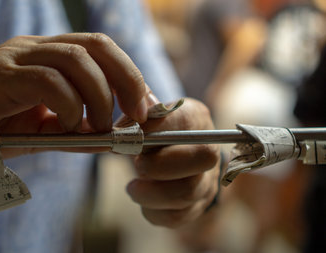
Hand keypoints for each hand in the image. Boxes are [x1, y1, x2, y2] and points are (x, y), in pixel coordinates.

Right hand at [0, 33, 149, 154]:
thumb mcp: (45, 134)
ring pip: (77, 59)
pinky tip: (64, 127)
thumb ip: (78, 132)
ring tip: (96, 127)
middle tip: (136, 114)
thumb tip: (118, 138)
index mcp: (48, 56)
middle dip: (127, 79)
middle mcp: (34, 48)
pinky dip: (69, 106)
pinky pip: (49, 80)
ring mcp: (16, 57)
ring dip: (99, 96)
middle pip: (96, 45)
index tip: (144, 108)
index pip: (101, 49)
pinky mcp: (0, 74)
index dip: (130, 75)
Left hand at [126, 98, 220, 227]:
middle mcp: (209, 149)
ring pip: (187, 192)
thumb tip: (126, 126)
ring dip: (151, 192)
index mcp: (196, 118)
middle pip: (203, 157)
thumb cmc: (155, 134)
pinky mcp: (197, 207)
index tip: (130, 136)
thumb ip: (136, 116)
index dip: (156, 128)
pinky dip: (153, 210)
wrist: (171, 160)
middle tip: (137, 164)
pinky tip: (143, 198)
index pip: (185, 119)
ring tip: (133, 187)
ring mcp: (207, 181)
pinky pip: (177, 216)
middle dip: (161, 164)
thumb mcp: (146, 117)